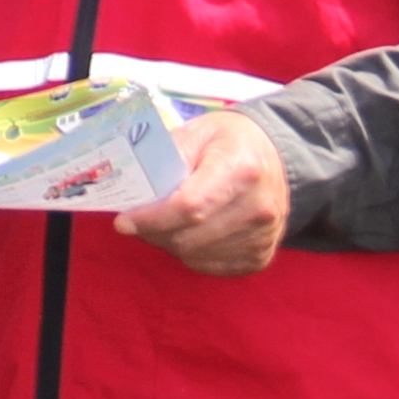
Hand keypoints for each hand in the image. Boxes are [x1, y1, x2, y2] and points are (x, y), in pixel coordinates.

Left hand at [118, 106, 290, 277]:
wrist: (274, 158)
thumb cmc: (228, 142)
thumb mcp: (197, 132)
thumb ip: (168, 158)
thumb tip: (136, 189)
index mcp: (241, 169)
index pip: (189, 207)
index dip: (151, 218)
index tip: (124, 221)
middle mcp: (258, 207)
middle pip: (189, 237)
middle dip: (153, 231)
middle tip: (138, 220)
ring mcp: (263, 237)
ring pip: (195, 255)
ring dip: (169, 243)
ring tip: (163, 223)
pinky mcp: (260, 256)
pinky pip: (210, 266)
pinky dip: (189, 254)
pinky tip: (187, 233)